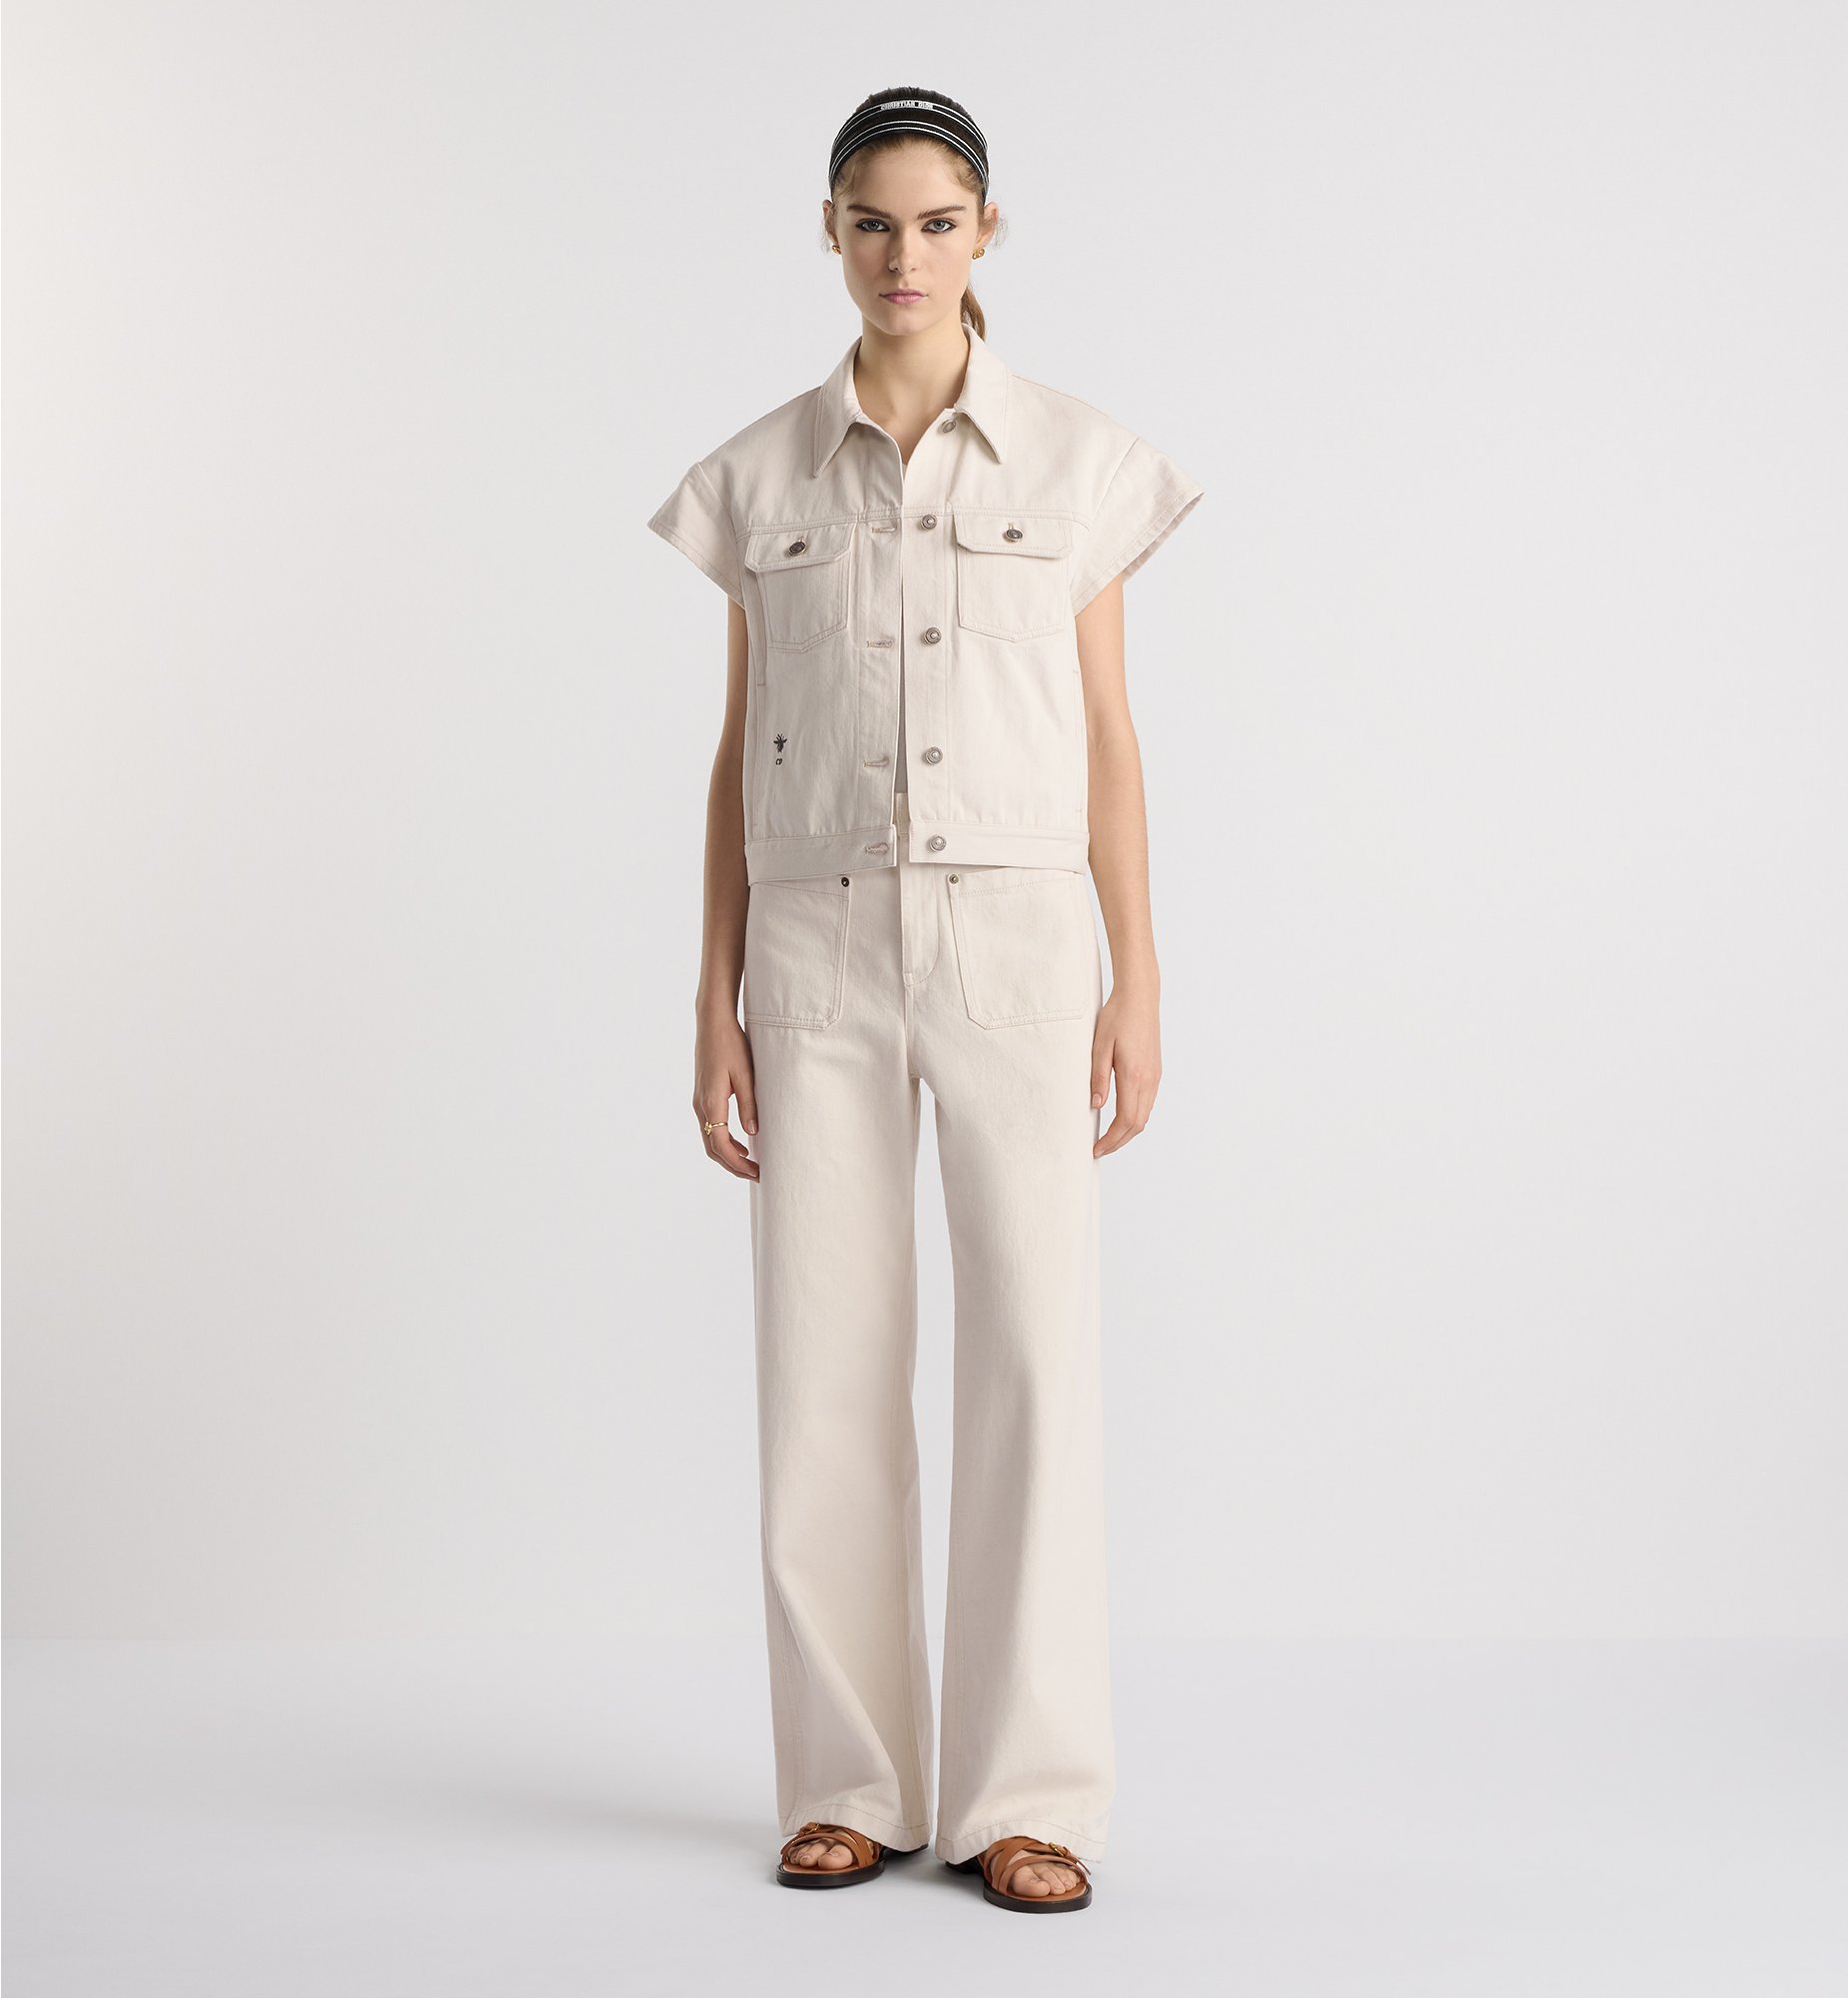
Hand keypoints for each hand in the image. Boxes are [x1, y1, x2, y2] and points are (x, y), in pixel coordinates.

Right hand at [694, 1017, 759, 1180]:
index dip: (737, 1163)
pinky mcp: (702, 1096)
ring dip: (728, 1155)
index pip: (721, 1145)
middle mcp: (701, 1106)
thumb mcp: (745, 1074)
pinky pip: (711, 1127)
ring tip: (750, 1163)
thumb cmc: (731, 1044)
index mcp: (711, 1103)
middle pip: (712, 1148)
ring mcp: (699, 1102)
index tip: (756, 1172)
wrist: (712, 1023)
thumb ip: (749, 1105)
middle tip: (756, 1174)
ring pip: (710, 1139)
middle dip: (733, 1165)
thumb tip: (753, 1133)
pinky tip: (741, 1143)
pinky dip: (724, 1141)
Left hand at [1090, 985, 1159, 1157]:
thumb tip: (1096, 1106)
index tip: (1095, 1148)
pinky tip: (1120, 1117)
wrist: (1140, 997)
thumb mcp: (1100, 1045)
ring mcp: (1155, 1076)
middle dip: (1119, 1142)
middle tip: (1099, 1149)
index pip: (1126, 1120)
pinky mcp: (1156, 1071)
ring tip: (1107, 1137)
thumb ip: (1098, 1077)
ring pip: (1144, 1115)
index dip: (1111, 1139)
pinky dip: (1134, 1117)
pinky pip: (1147, 1103)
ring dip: (1127, 1131)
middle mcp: (1149, 1079)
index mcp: (1134, 1075)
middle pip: (1138, 1124)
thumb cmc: (1117, 1017)